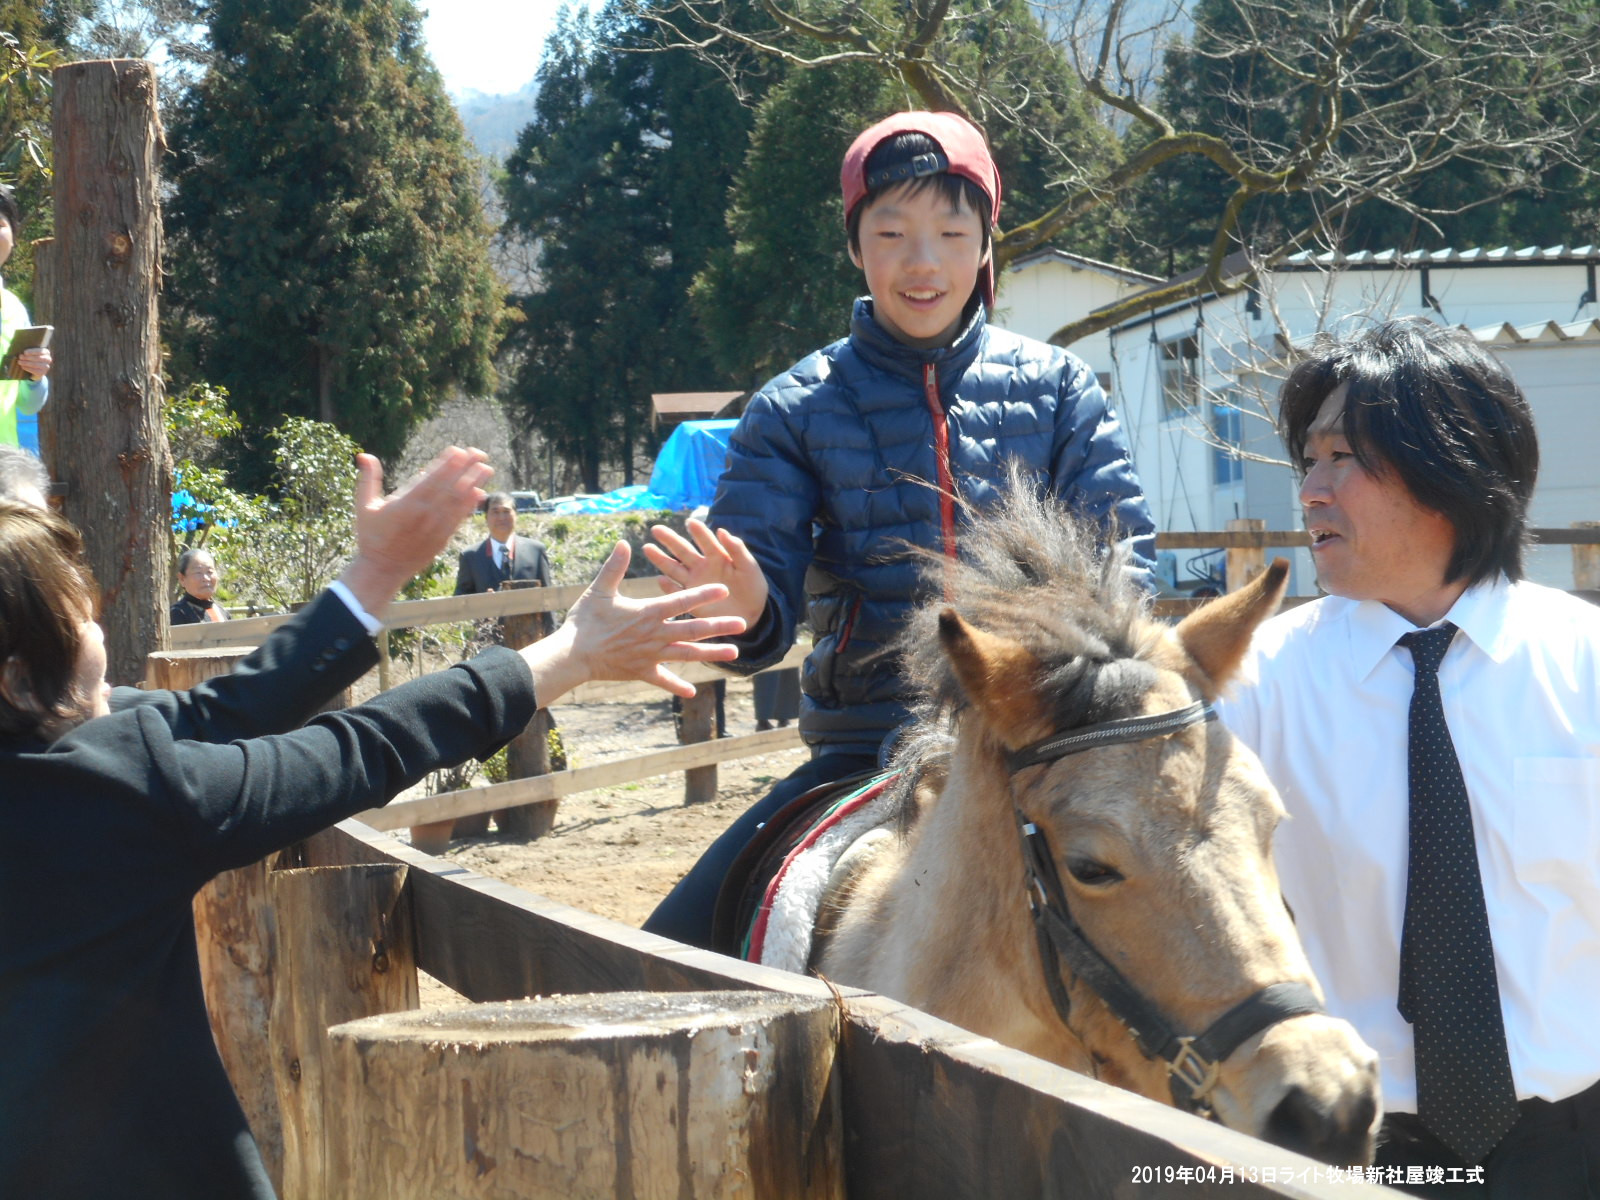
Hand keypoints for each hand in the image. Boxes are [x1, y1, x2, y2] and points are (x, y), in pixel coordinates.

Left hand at [16, 347, 48, 379]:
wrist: (34, 370)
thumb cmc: (31, 358)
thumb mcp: (31, 353)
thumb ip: (28, 351)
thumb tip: (21, 350)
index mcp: (46, 352)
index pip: (40, 351)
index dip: (32, 352)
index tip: (25, 352)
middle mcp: (48, 359)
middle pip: (38, 358)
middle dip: (28, 357)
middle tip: (20, 357)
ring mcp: (46, 366)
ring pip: (36, 364)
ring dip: (26, 363)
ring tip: (19, 362)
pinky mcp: (42, 372)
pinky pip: (35, 370)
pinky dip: (27, 368)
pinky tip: (22, 367)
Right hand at [337, 447, 491, 617]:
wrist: (382, 570)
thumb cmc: (371, 537)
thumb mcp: (364, 506)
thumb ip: (368, 479)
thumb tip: (364, 455)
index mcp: (407, 503)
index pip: (431, 479)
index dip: (447, 464)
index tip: (458, 451)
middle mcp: (425, 513)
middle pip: (450, 487)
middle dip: (466, 469)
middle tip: (479, 453)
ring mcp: (436, 527)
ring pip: (458, 502)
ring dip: (474, 484)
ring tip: (486, 469)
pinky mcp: (442, 539)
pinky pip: (459, 519)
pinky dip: (470, 506)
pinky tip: (479, 494)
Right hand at [525, 541, 745, 702]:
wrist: (572, 656)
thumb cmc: (584, 621)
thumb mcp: (599, 590)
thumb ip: (614, 566)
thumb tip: (623, 542)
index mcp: (647, 612)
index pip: (682, 601)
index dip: (704, 594)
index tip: (724, 591)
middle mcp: (655, 635)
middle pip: (693, 629)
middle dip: (720, 626)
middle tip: (743, 623)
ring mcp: (650, 655)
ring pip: (687, 654)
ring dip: (712, 653)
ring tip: (734, 653)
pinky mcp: (642, 672)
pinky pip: (663, 680)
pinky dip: (677, 686)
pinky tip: (693, 692)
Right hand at [642, 518, 767, 628]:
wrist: (752, 613)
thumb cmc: (753, 587)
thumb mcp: (749, 567)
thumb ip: (737, 550)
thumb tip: (722, 530)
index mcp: (718, 556)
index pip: (706, 541)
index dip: (699, 532)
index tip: (690, 522)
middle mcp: (702, 566)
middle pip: (683, 551)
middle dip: (670, 540)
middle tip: (656, 529)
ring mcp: (695, 583)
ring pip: (674, 568)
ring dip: (661, 559)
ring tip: (648, 548)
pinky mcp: (692, 600)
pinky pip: (677, 592)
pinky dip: (669, 588)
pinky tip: (660, 580)